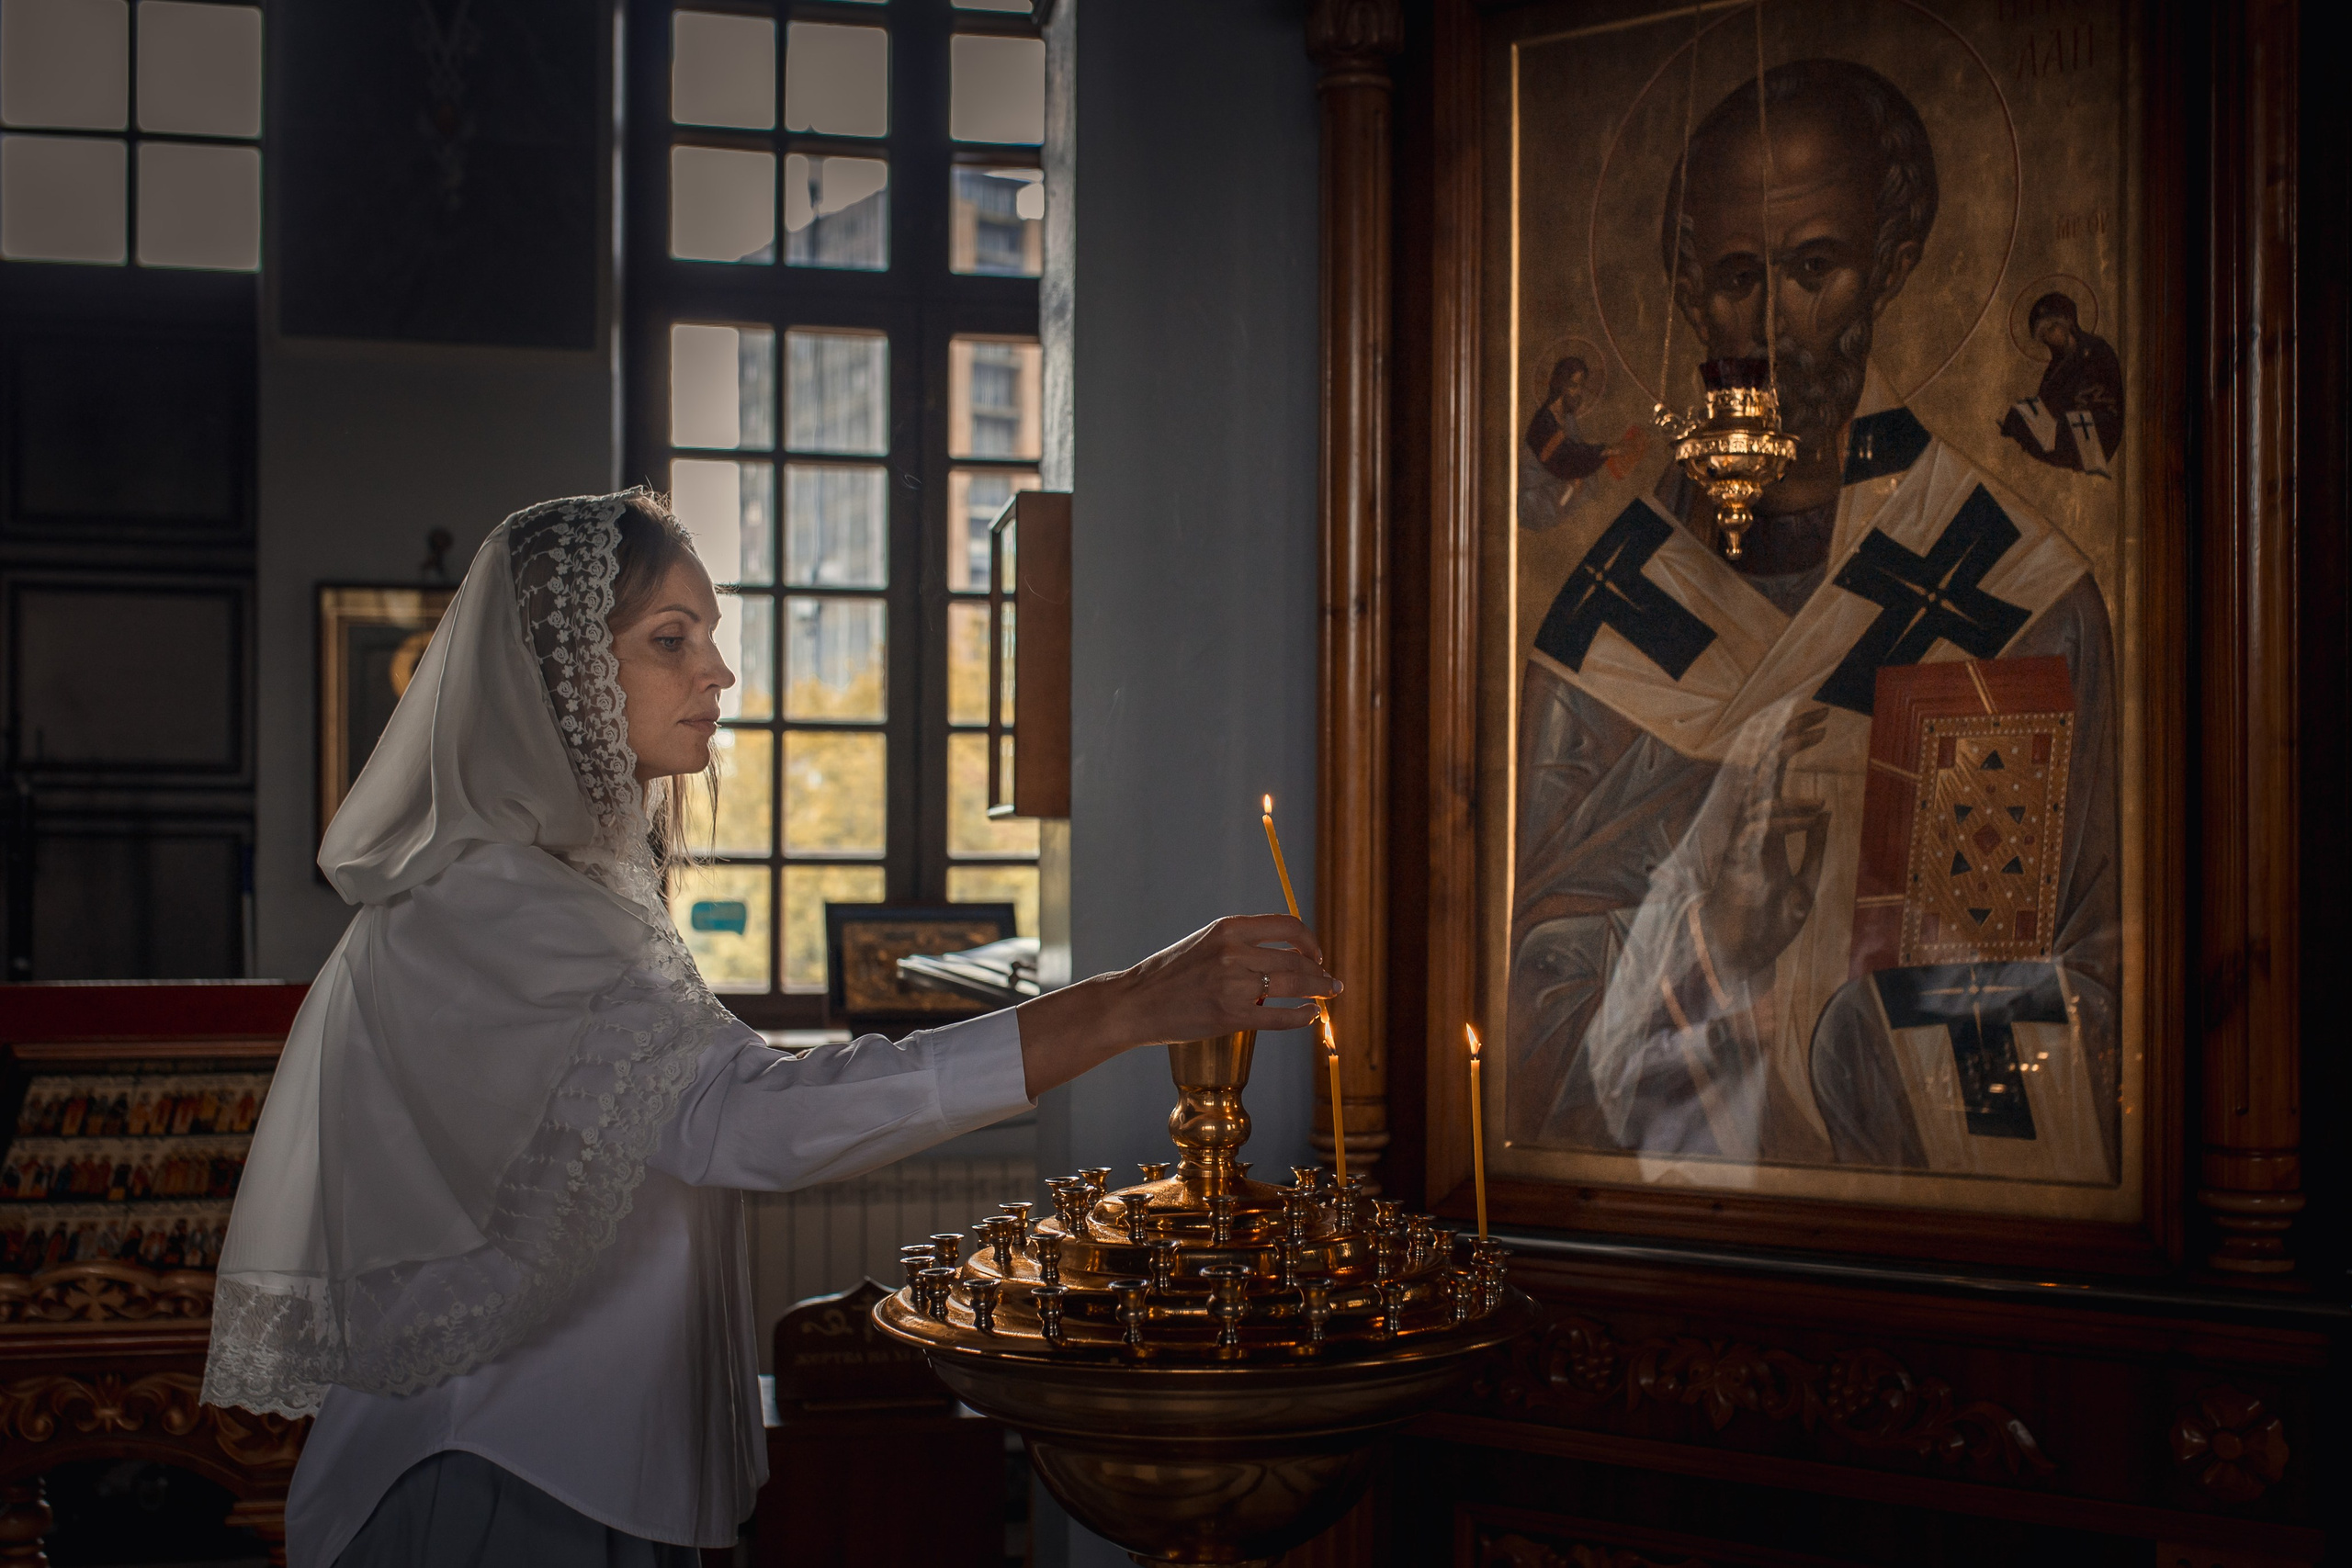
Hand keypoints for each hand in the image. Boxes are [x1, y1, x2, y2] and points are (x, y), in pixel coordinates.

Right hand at [1012, 915, 1341, 1099]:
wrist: (1135, 1003)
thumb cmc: (1171, 974)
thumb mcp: (1206, 942)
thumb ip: (1242, 943)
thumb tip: (1287, 952)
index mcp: (1229, 928)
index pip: (1288, 926)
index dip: (1310, 942)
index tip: (1316, 955)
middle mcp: (1234, 952)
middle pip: (1296, 959)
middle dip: (1320, 972)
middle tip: (1330, 982)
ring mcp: (1233, 985)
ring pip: (1294, 986)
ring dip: (1319, 991)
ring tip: (1327, 996)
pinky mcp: (1231, 1016)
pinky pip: (1279, 1017)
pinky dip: (1302, 1017)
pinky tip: (1311, 1016)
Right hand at [1696, 708, 1830, 978]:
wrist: (1740, 961)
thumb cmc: (1765, 927)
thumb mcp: (1804, 885)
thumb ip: (1814, 848)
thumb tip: (1827, 811)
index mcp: (1767, 830)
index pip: (1777, 777)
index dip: (1794, 745)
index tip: (1822, 724)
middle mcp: (1753, 829)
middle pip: (1766, 770)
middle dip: (1789, 738)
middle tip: (1819, 716)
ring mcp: (1744, 843)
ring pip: (1761, 789)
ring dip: (1789, 768)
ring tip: (1816, 756)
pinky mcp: (1741, 860)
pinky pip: (1763, 825)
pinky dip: (1790, 815)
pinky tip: (1817, 811)